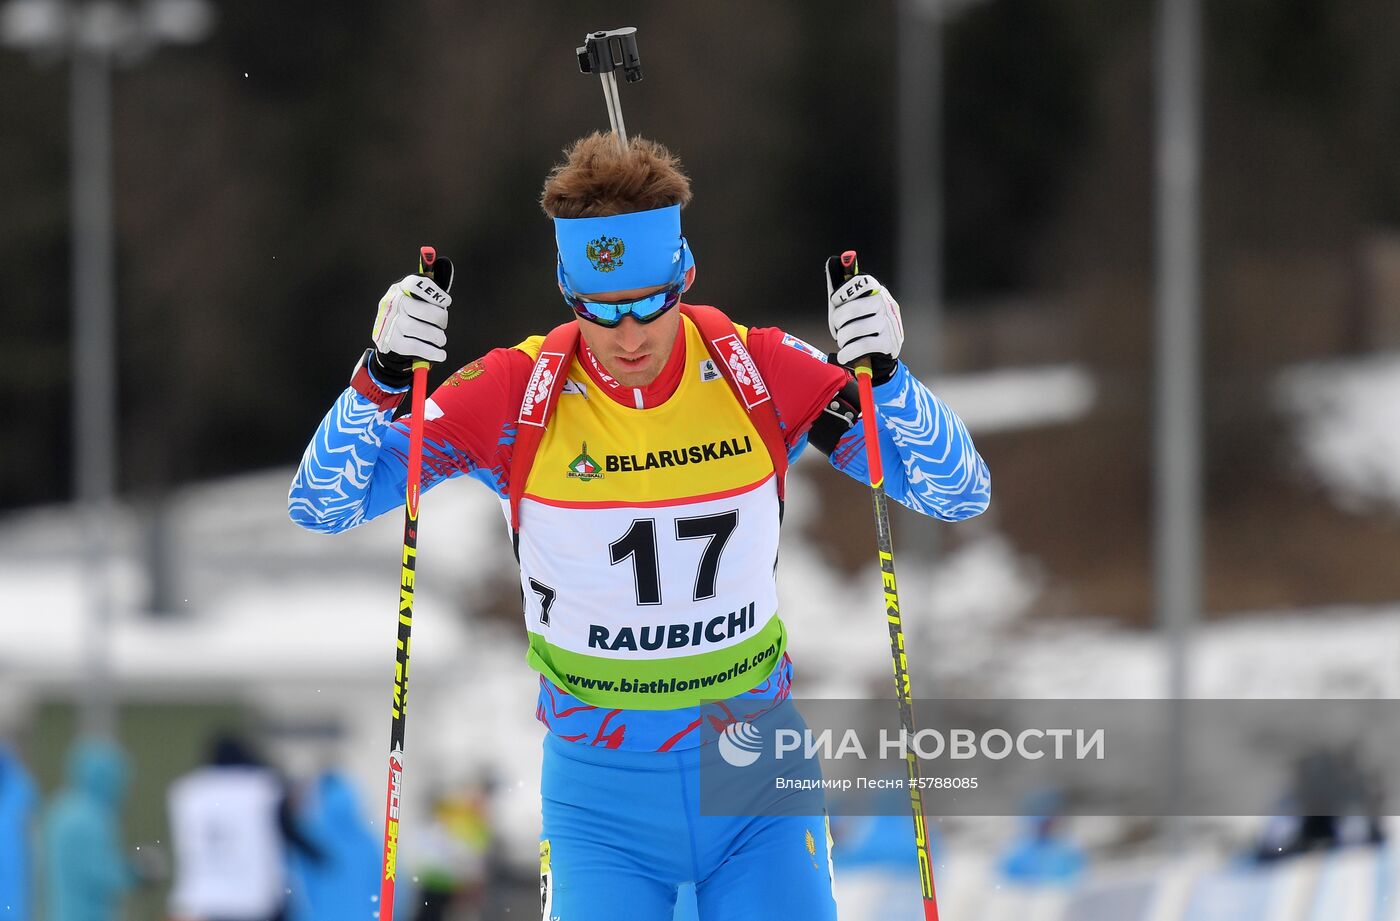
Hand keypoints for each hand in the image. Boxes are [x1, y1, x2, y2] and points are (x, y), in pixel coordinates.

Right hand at [369, 268, 452, 385]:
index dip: (433, 292)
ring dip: (434, 335)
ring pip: (414, 328)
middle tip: (443, 324)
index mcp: (401, 288)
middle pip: (417, 309)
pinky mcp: (390, 342)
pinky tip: (440, 354)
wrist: (390, 338)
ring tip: (441, 339)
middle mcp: (391, 303)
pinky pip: (412, 346)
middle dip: (438, 318)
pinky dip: (430, 351)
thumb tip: (444, 270)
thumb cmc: (412, 315)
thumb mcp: (420, 299)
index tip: (447, 301)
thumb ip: (432, 289)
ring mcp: (389, 323)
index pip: (415, 284)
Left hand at [827, 269, 904, 375]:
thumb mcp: (855, 309)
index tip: (835, 301)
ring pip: (854, 329)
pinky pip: (862, 346)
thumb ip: (844, 294)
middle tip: (837, 329)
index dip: (843, 292)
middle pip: (852, 309)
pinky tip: (843, 354)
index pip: (862, 282)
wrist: (882, 357)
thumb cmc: (862, 328)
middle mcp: (885, 305)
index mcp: (877, 292)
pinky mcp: (888, 342)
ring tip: (842, 342)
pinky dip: (847, 352)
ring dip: (842, 339)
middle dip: (838, 322)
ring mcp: (888, 324)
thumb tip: (831, 266)